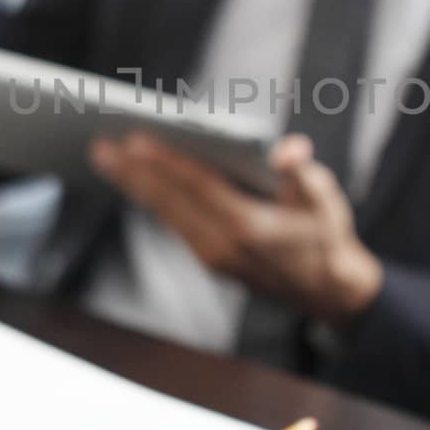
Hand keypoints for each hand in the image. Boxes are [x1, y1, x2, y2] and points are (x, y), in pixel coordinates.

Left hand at [89, 131, 383, 323]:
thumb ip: (303, 173)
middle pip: (169, 201)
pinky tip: (134, 179)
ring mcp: (212, 256)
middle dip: (132, 173)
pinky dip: (152, 199)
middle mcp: (223, 246)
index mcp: (249, 227)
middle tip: (100, 145)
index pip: (197, 187)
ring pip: (165, 213)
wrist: (329, 289)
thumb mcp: (325, 200)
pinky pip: (173, 223)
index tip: (135, 139)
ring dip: (134, 185)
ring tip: (105, 157)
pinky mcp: (208, 259)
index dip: (165, 162)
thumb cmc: (327, 236)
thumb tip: (287, 151)